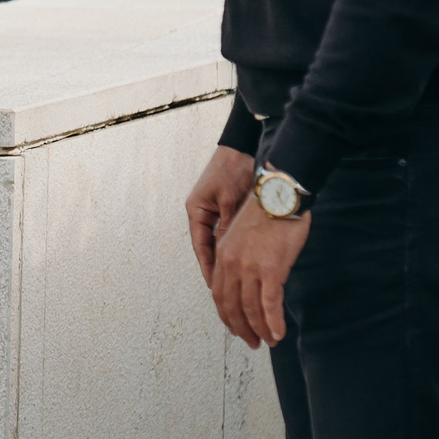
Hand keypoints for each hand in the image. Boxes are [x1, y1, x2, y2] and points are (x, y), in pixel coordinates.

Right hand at [186, 146, 254, 288]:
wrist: (242, 148)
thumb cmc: (233, 169)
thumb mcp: (230, 200)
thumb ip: (227, 226)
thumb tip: (227, 251)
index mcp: (196, 211)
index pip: (201, 247)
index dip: (208, 268)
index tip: (215, 287)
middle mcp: (200, 213)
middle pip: (206, 247)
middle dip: (216, 268)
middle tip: (225, 289)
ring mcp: (211, 210)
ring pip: (217, 242)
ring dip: (224, 258)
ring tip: (233, 279)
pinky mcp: (223, 208)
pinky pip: (225, 233)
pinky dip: (232, 246)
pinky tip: (241, 258)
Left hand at [210, 194, 309, 348]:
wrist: (280, 194)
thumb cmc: (267, 212)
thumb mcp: (243, 234)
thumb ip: (241, 256)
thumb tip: (249, 278)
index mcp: (223, 254)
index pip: (219, 294)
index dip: (227, 315)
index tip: (236, 327)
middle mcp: (231, 263)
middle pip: (231, 306)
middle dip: (241, 328)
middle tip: (253, 342)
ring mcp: (249, 267)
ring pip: (250, 308)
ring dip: (260, 329)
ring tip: (269, 342)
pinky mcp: (270, 269)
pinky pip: (269, 303)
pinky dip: (273, 322)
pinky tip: (278, 333)